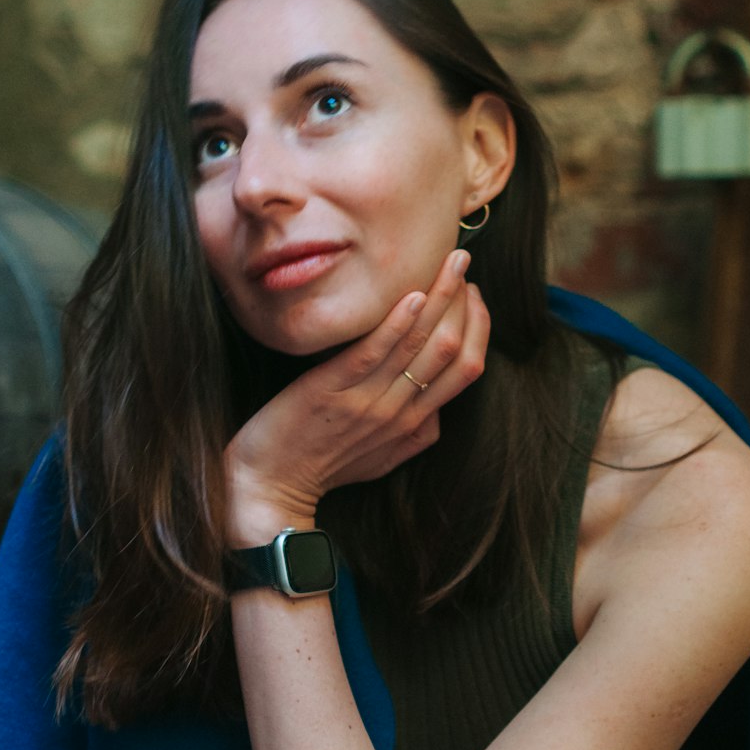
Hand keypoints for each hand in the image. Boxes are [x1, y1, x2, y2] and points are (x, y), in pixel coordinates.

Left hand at [224, 251, 488, 541]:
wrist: (272, 488)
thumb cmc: (322, 467)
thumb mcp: (381, 459)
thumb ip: (413, 435)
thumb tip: (437, 413)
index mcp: (414, 424)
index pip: (466, 370)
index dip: (478, 328)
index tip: (473, 295)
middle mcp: (399, 412)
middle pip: (451, 352)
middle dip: (464, 302)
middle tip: (462, 262)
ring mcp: (368, 401)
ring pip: (421, 345)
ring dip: (441, 297)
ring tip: (452, 261)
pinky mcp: (333, 391)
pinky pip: (373, 353)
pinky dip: (396, 323)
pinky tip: (412, 294)